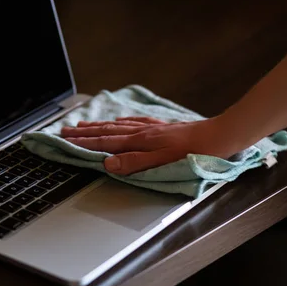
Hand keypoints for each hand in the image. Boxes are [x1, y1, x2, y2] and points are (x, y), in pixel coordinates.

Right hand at [61, 116, 242, 175]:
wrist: (221, 135)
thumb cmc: (195, 152)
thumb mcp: (163, 162)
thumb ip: (135, 163)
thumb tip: (107, 163)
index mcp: (140, 141)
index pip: (105, 142)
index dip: (84, 142)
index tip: (66, 140)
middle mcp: (142, 131)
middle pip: (107, 131)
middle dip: (84, 132)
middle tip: (65, 131)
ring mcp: (151, 127)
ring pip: (117, 125)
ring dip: (97, 126)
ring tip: (82, 124)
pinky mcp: (162, 125)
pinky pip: (132, 121)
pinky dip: (118, 121)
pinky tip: (117, 121)